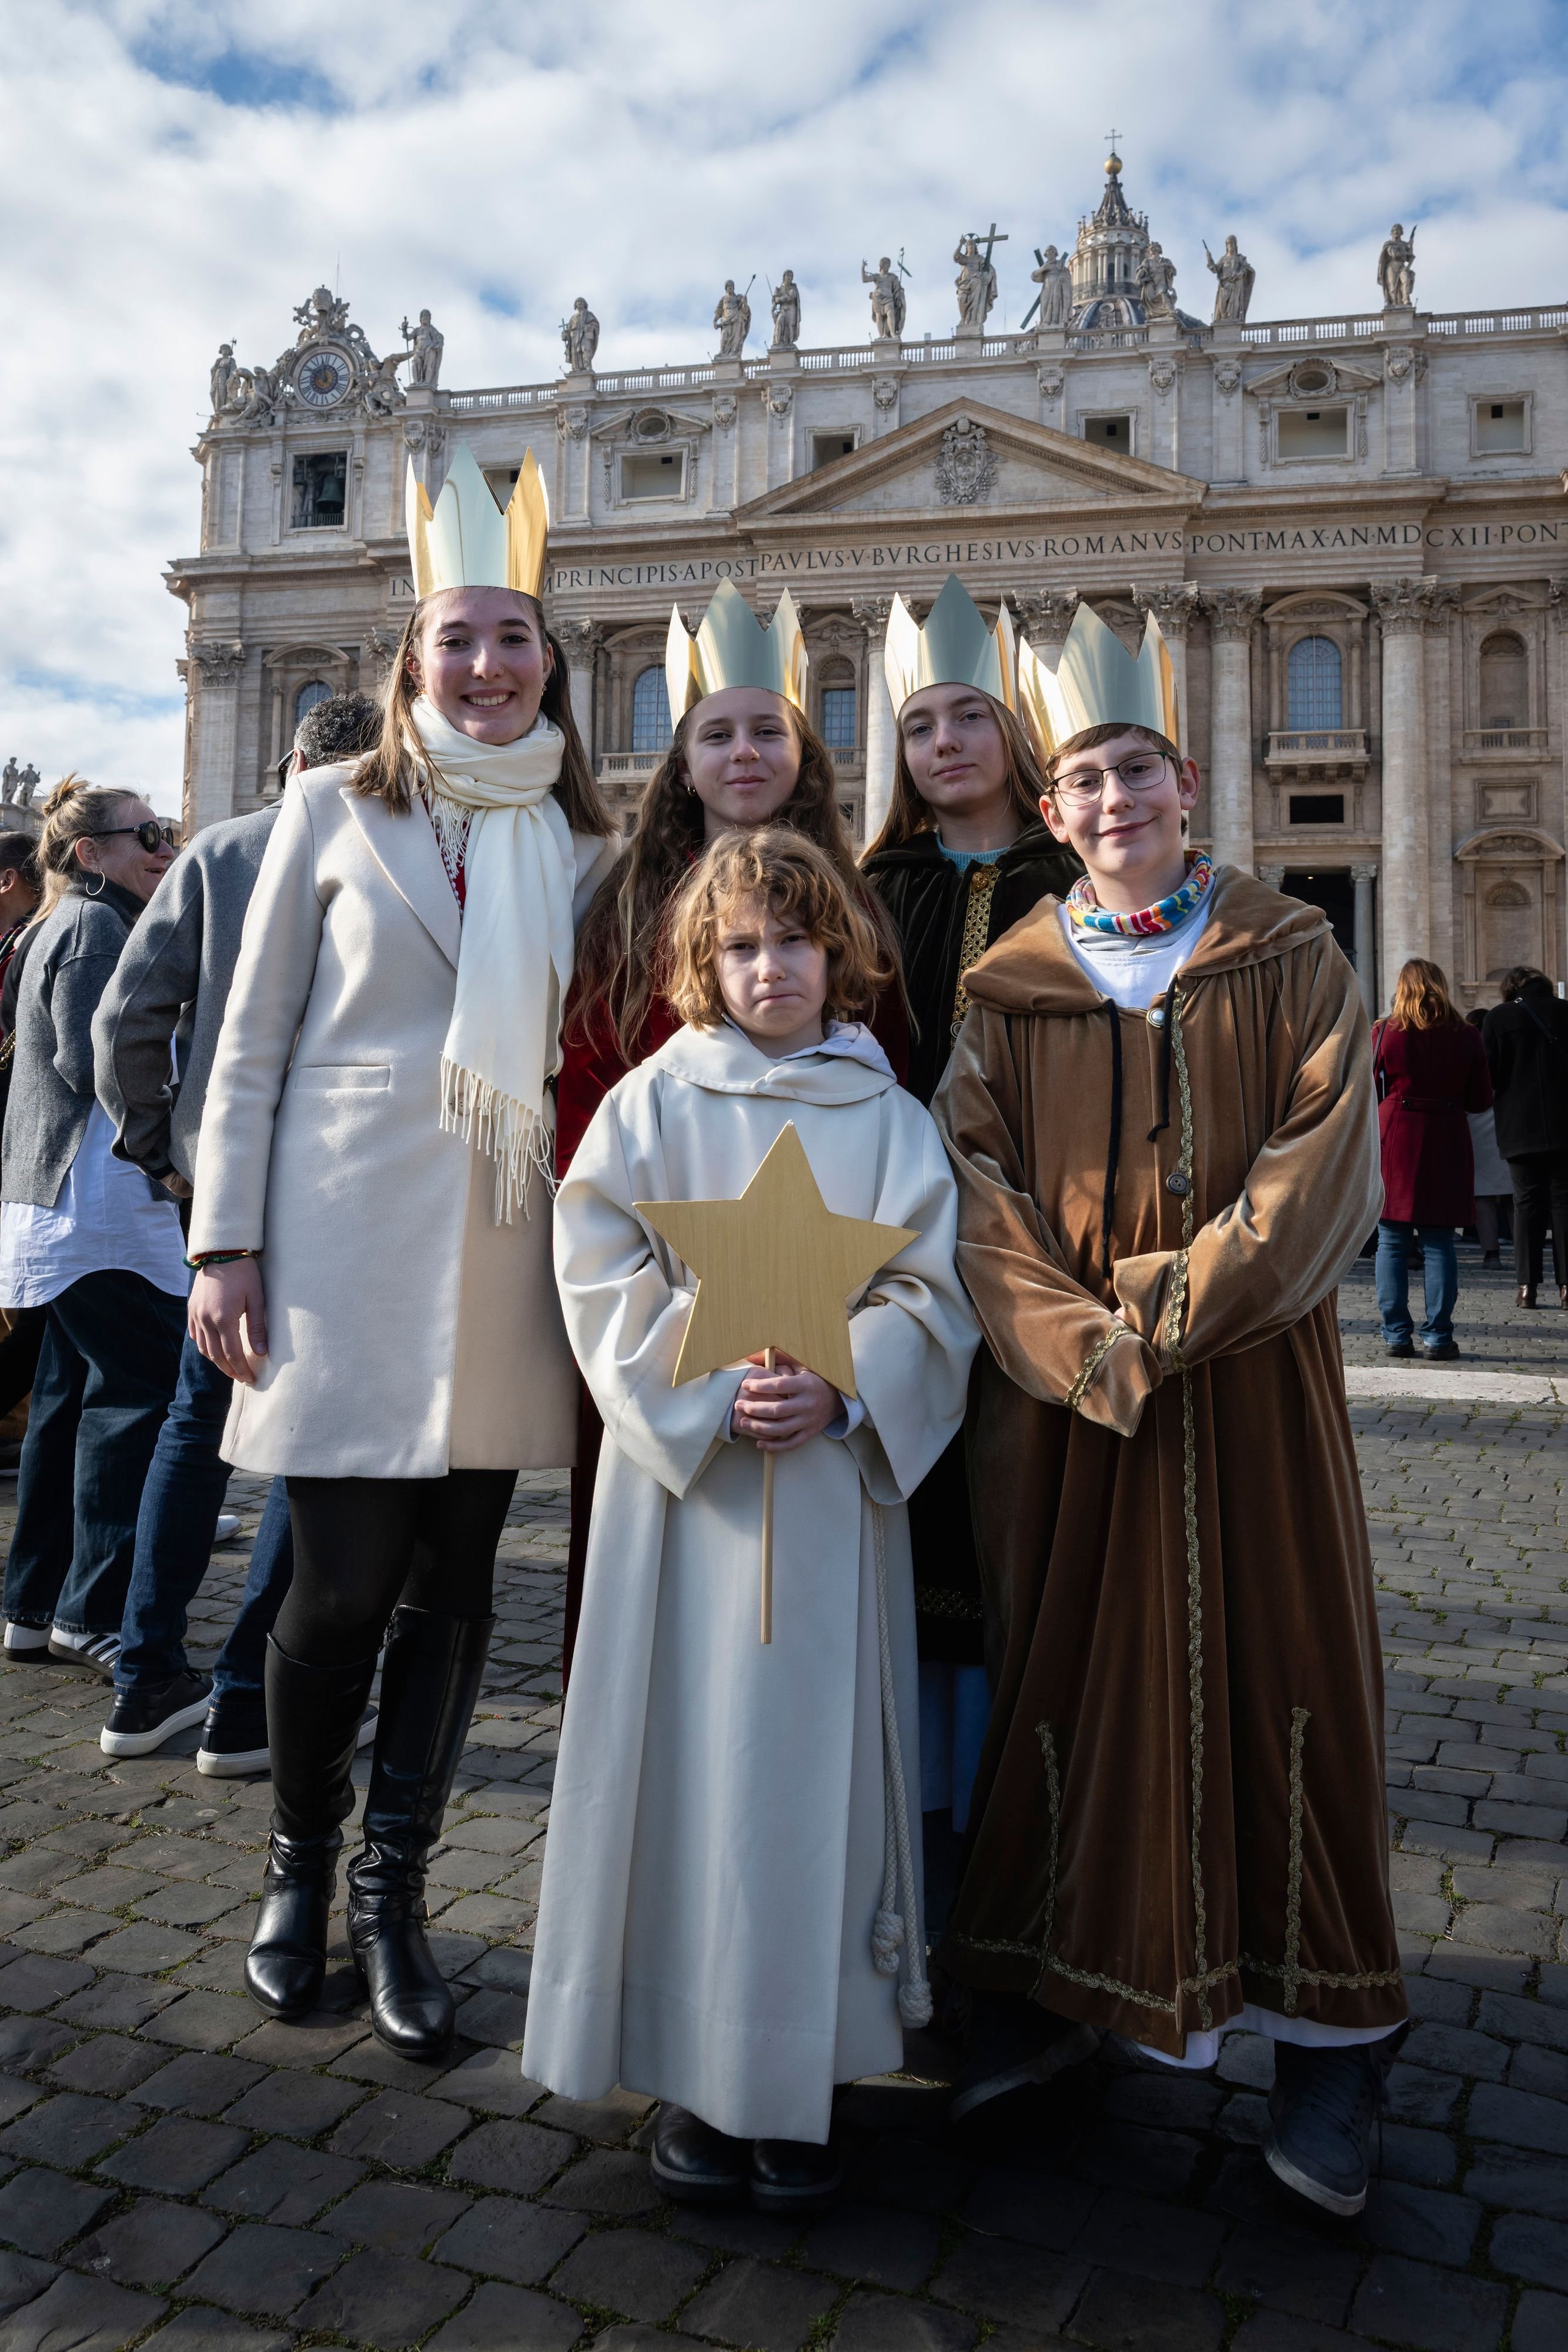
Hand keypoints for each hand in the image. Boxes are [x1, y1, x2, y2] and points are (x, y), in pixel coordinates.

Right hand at [189, 1258, 267, 1384]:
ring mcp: (196, 1315)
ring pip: (203, 1348)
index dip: (242, 1370)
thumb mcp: (256, 1298)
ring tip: (230, 1367)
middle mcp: (206, 1320)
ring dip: (216, 1361)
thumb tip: (261, 1352)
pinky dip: (204, 1347)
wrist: (221, 1251)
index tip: (251, 1379)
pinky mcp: (191, 1309)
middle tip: (242, 1378)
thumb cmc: (244, 1273)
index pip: (233, 1354)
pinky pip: (195, 1335)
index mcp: (224, 1319)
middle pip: (216, 1356)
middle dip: (230, 1370)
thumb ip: (257, 1327)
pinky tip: (213, 1350)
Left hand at [730, 1352, 840, 1452]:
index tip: (745, 1384)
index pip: (779, 1385)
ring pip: (781, 1429)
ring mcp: (809, 1421)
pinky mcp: (809, 1433)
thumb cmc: (812, 1379)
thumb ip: (777, 1358)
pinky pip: (791, 1444)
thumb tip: (751, 1355)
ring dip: (759, 1427)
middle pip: (777, 1410)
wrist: (836, 1399)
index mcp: (805, 1384)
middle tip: (738, 1404)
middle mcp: (808, 1404)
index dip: (760, 1386)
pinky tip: (759, 1443)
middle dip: (754, 1408)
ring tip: (743, 1422)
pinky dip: (774, 1447)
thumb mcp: (799, 1365)